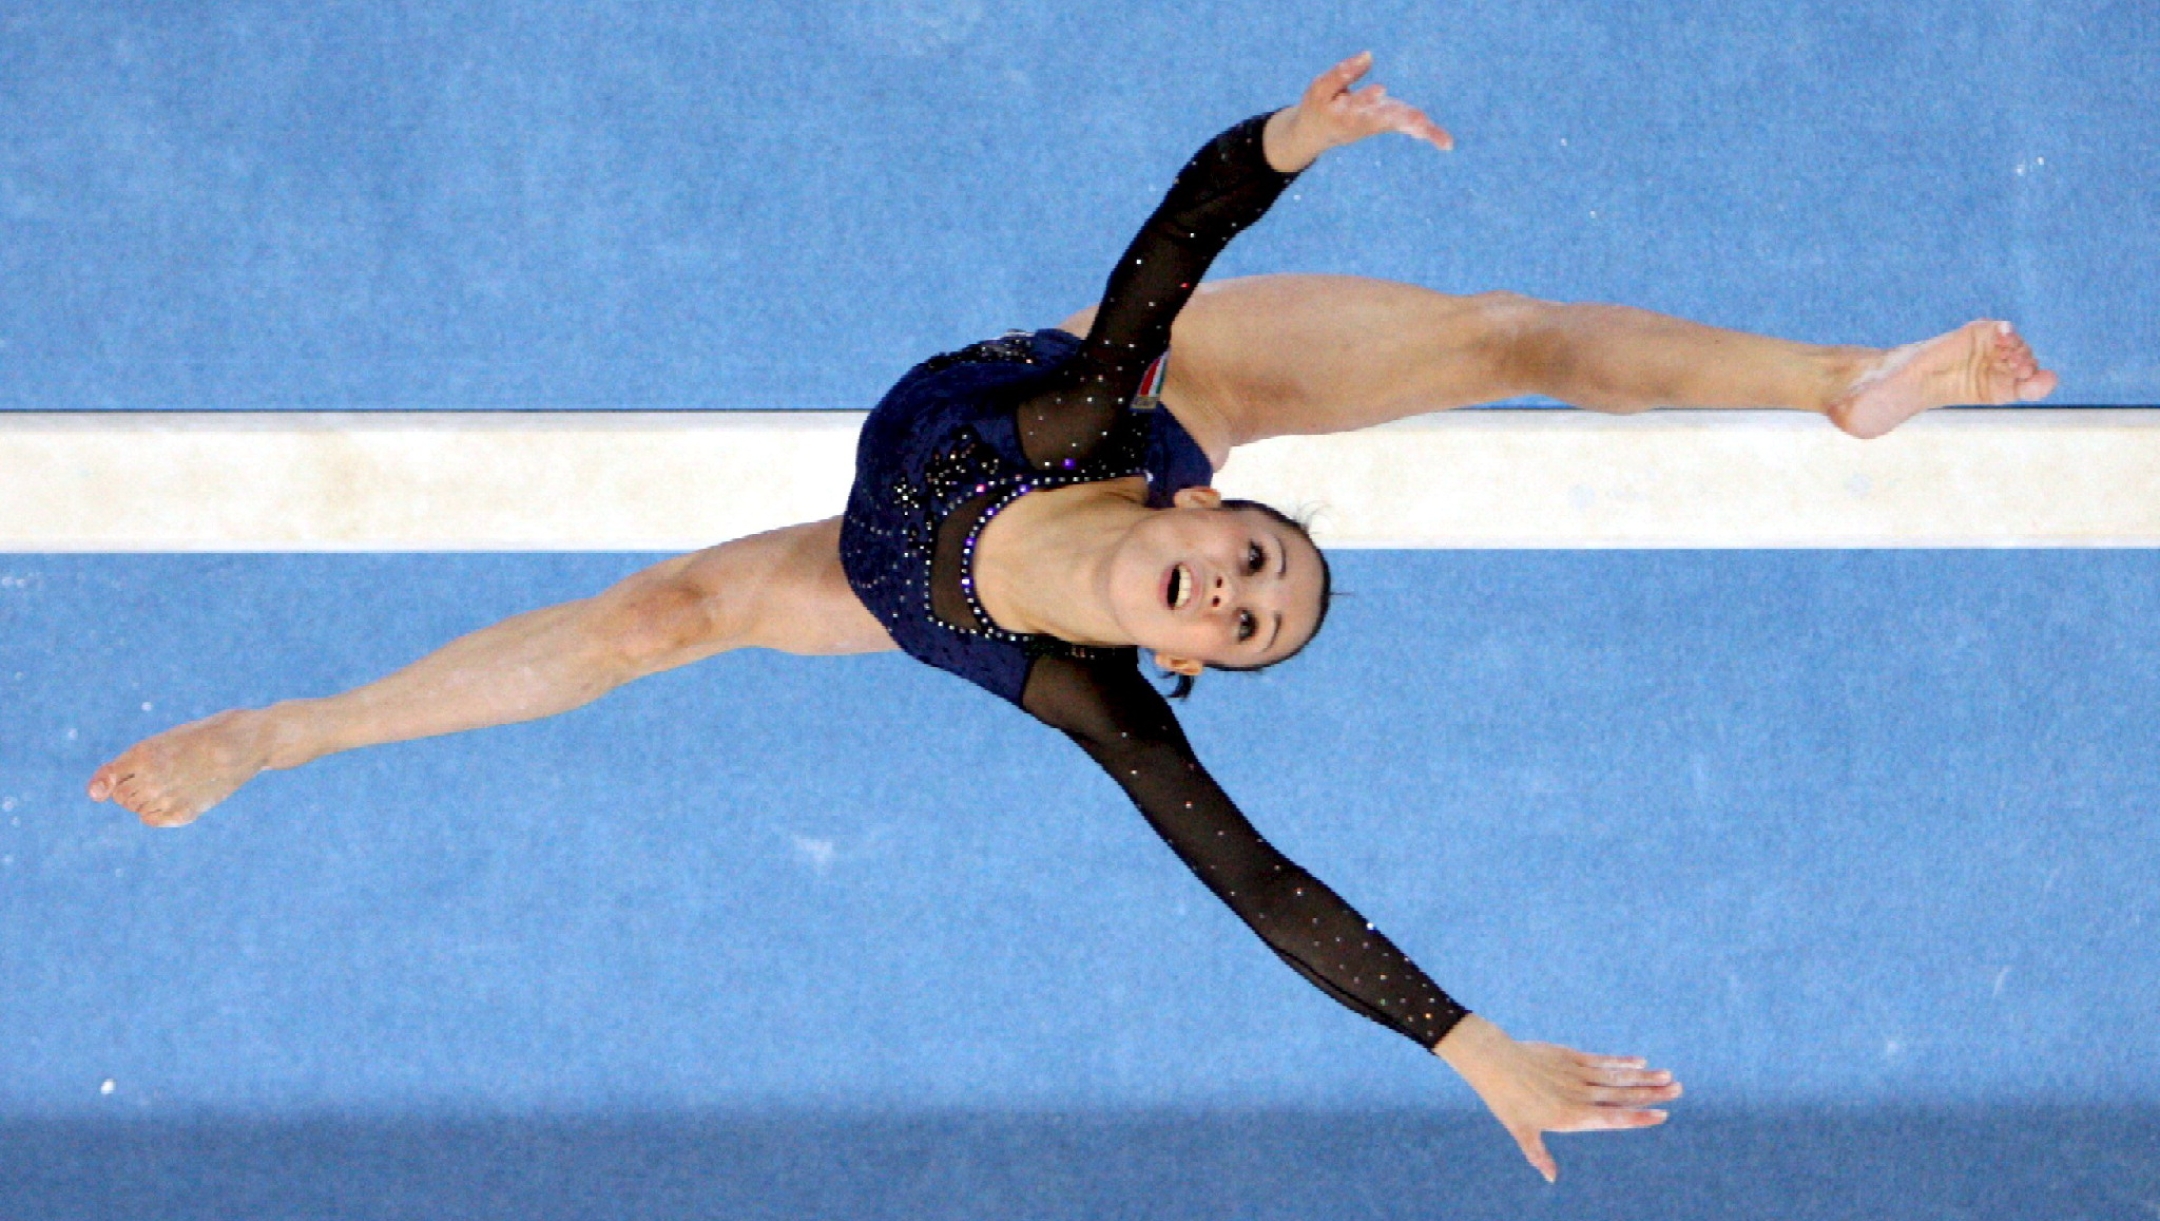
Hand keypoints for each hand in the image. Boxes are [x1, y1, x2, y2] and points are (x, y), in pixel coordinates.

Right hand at [1262, 51, 1452, 172]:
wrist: (1318, 134)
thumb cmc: (1319, 107)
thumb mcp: (1319, 89)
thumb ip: (1341, 73)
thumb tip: (1369, 56)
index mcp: (1344, 117)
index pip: (1358, 106)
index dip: (1368, 97)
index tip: (1381, 90)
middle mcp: (1365, 124)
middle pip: (1386, 121)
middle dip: (1403, 120)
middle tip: (1420, 123)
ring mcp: (1379, 125)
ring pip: (1402, 126)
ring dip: (1420, 128)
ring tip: (1443, 141)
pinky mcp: (1390, 123)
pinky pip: (1410, 128)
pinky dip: (1428, 133)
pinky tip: (1446, 143)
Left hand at [1434, 1013, 1679, 1183]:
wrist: (1493, 1061)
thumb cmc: (1506, 1100)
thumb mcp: (1520, 1131)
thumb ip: (1538, 1154)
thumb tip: (1552, 1178)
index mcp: (1571, 1116)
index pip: (1613, 1118)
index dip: (1638, 1117)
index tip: (1662, 1115)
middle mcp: (1580, 1095)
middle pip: (1622, 1094)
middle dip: (1652, 1094)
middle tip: (1678, 1090)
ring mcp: (1577, 1074)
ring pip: (1617, 1076)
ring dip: (1644, 1077)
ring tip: (1669, 1077)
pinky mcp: (1571, 1057)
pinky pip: (1602, 1060)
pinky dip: (1622, 1061)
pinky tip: (1641, 1061)